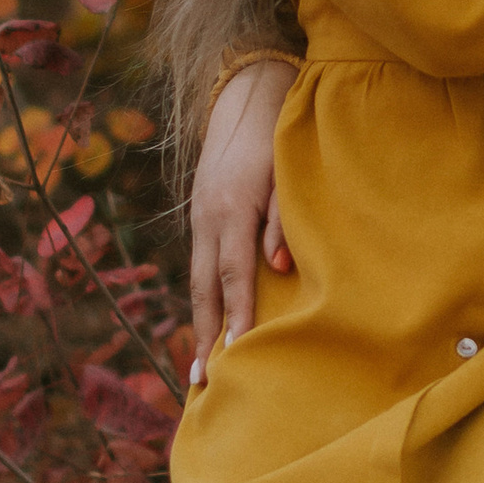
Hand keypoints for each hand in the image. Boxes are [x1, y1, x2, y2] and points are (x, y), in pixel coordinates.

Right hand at [189, 59, 294, 375]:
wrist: (246, 99)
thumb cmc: (278, 139)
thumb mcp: (287, 176)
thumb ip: (284, 222)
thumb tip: (278, 268)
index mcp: (231, 212)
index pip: (234, 275)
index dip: (236, 316)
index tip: (235, 355)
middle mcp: (207, 220)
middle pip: (204, 289)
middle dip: (203, 336)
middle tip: (201, 382)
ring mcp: (199, 219)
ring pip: (197, 281)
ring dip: (199, 324)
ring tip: (200, 368)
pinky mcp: (200, 218)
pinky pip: (200, 267)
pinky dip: (203, 300)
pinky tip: (208, 324)